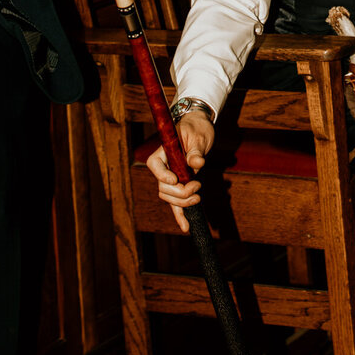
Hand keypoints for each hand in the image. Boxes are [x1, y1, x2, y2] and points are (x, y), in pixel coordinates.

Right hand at [146, 112, 214, 233]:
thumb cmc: (197, 128)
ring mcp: (171, 177)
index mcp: (163, 151)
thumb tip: (197, 164)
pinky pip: (176, 203)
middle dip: (179, 192)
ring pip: (169, 197)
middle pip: (163, 186)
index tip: (175, 179)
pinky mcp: (180, 185)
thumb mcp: (199, 136)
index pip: (155, 165)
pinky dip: (180, 215)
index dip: (162, 175)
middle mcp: (164, 166)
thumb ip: (196, 151)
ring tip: (198, 198)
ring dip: (182, 202)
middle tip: (197, 187)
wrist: (200, 127)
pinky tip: (185, 227)